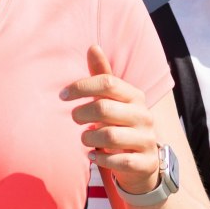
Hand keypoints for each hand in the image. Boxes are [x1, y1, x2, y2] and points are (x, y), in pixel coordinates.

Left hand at [62, 45, 159, 195]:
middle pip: (104, 108)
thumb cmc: (121, 125)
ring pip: (109, 136)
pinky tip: (93, 155)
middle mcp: (144, 116)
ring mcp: (146, 140)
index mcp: (135, 96)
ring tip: (85, 139)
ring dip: (89, 138)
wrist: (144, 162)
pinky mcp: (144, 162)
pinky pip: (118, 160)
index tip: (63, 96)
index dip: (82, 87)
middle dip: (82, 114)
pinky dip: (101, 158)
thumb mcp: (113, 100)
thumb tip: (93, 46)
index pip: (108, 83)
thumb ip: (103, 75)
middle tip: (75, 119)